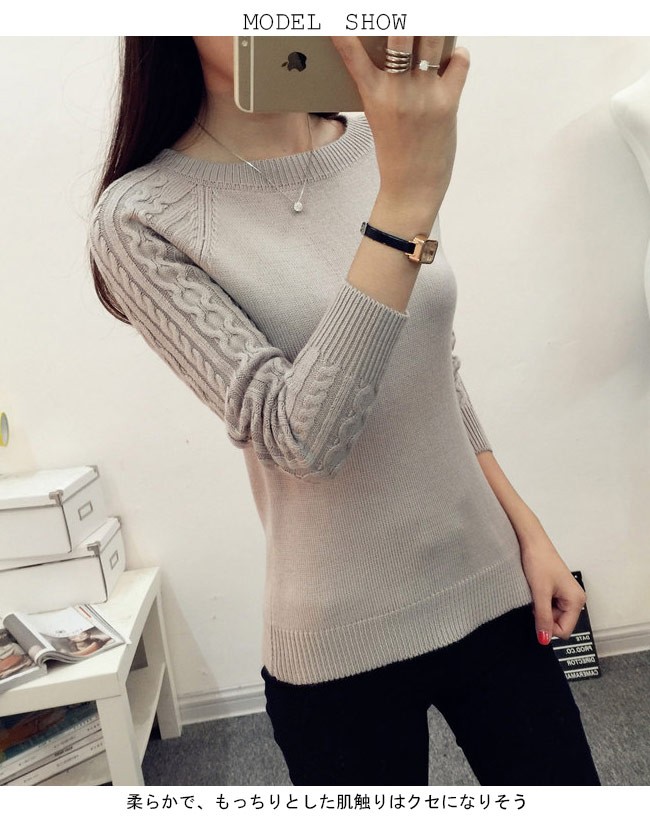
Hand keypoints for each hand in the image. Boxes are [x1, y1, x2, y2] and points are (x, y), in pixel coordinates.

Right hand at [331, 36, 470, 216]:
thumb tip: (405, 56)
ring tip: (433, 30)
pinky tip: (453, 59)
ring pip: (434, 41)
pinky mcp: (447, 102)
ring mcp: (423, 95)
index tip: (340, 20)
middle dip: (405, 20)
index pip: (353, 54)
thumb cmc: (396, 153)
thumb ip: (386, 85)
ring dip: (435, 30)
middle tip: (406, 19)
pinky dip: (458, 55)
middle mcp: (397, 91)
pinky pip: (459, 62)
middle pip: (401, 35)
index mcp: (373, 94)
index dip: (347, 33)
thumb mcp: (379, 116)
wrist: (412, 187)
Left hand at [518, 530, 586, 644]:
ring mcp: (566, 594)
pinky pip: (549, 605)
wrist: (532, 542)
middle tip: (535, 599)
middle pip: (559, 623)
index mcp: (577, 601)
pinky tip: (536, 590)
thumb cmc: (539, 561)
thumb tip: (544, 640)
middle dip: (544, 616)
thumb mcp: (539, 593)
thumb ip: (543, 618)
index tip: (537, 613)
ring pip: (553, 615)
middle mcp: (575, 599)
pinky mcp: (557, 590)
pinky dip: (540, 601)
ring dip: (541, 608)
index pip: (565, 631)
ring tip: (536, 592)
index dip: (548, 627)